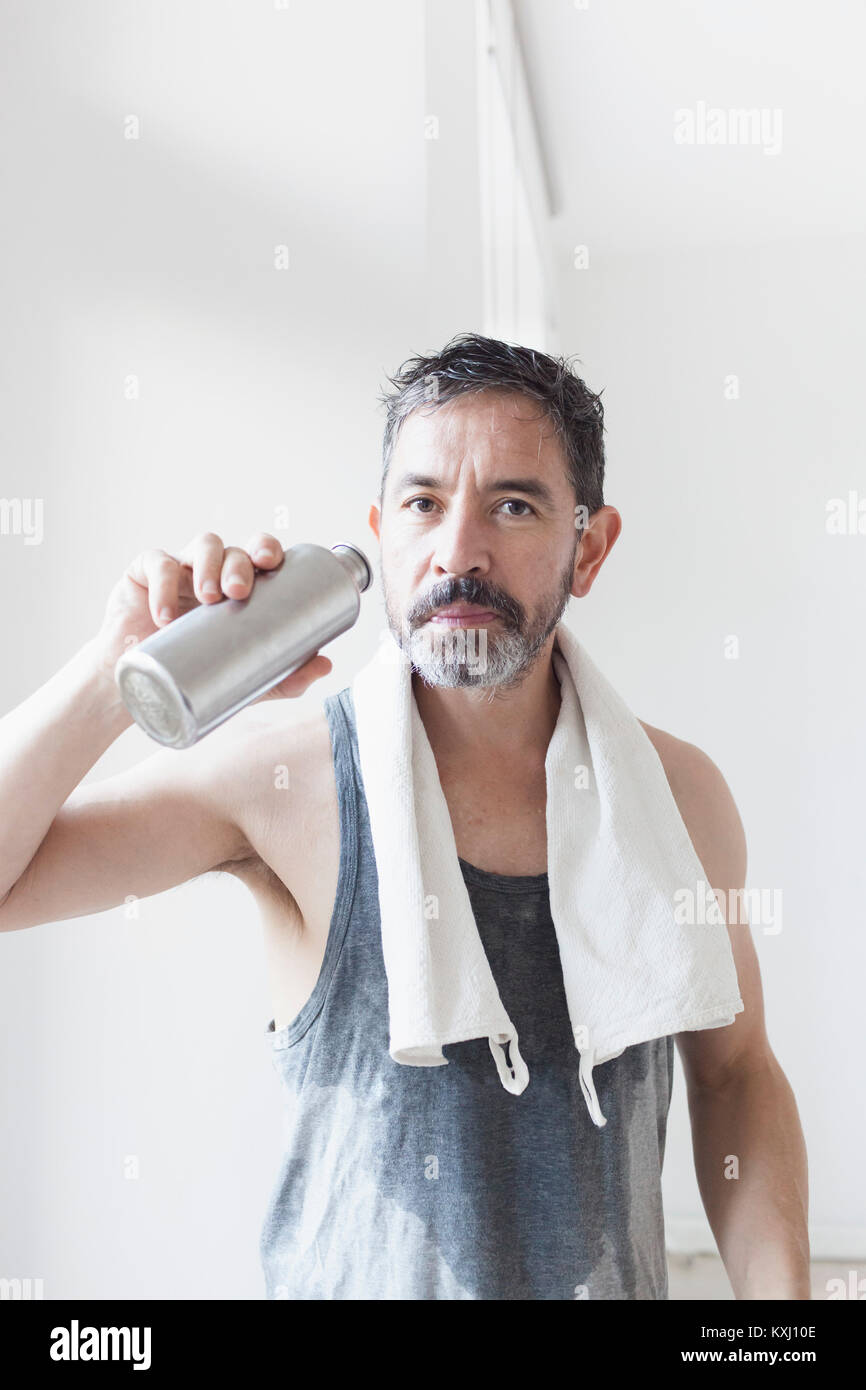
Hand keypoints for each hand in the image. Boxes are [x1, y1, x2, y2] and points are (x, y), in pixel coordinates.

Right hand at [91, 531, 332, 697]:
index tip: (272, 562)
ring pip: (201, 545)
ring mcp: (179, 571)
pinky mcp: (142, 574)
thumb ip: (285, 676)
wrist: (139, 693)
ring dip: (209, 565)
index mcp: (239, 588)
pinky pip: (155, 564)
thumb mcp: (245, 682)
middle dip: (240, 562)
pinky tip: (166, 613)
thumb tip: (326, 664)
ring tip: (209, 598)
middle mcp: (212, 573)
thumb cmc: (196, 676)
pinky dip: (162, 584)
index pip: (258, 556)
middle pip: (233, 549)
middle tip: (240, 591)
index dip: (266, 549)